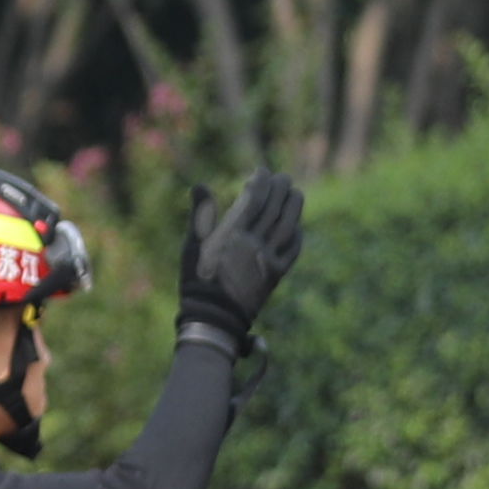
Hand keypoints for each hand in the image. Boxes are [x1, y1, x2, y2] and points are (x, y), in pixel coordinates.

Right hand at [177, 167, 304, 345]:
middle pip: (274, 209)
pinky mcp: (276, 275)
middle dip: (280, 189)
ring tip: (295, 192)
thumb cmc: (198, 279)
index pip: (254, 199)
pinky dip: (296, 233)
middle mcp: (253, 244)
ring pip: (288, 226)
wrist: (213, 317)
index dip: (261, 181)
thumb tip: (200, 185)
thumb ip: (201, 215)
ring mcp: (268, 260)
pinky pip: (293, 250)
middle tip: (282, 177)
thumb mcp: (192, 246)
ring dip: (294, 206)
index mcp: (232, 234)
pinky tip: (296, 225)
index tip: (262, 171)